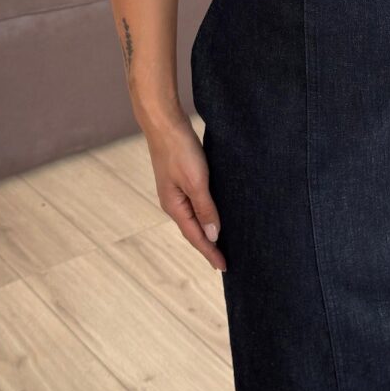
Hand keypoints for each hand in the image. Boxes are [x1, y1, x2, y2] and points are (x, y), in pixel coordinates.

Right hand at [145, 109, 226, 271]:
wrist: (165, 123)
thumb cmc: (179, 150)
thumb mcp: (196, 181)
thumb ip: (206, 209)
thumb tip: (213, 235)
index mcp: (174, 207)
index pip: (195, 237)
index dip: (210, 252)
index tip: (224, 267)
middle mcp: (173, 203)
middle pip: (193, 231)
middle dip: (208, 247)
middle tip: (224, 262)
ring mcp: (176, 192)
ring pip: (194, 218)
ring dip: (207, 232)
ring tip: (221, 244)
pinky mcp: (181, 180)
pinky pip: (196, 204)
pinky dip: (205, 215)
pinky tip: (214, 215)